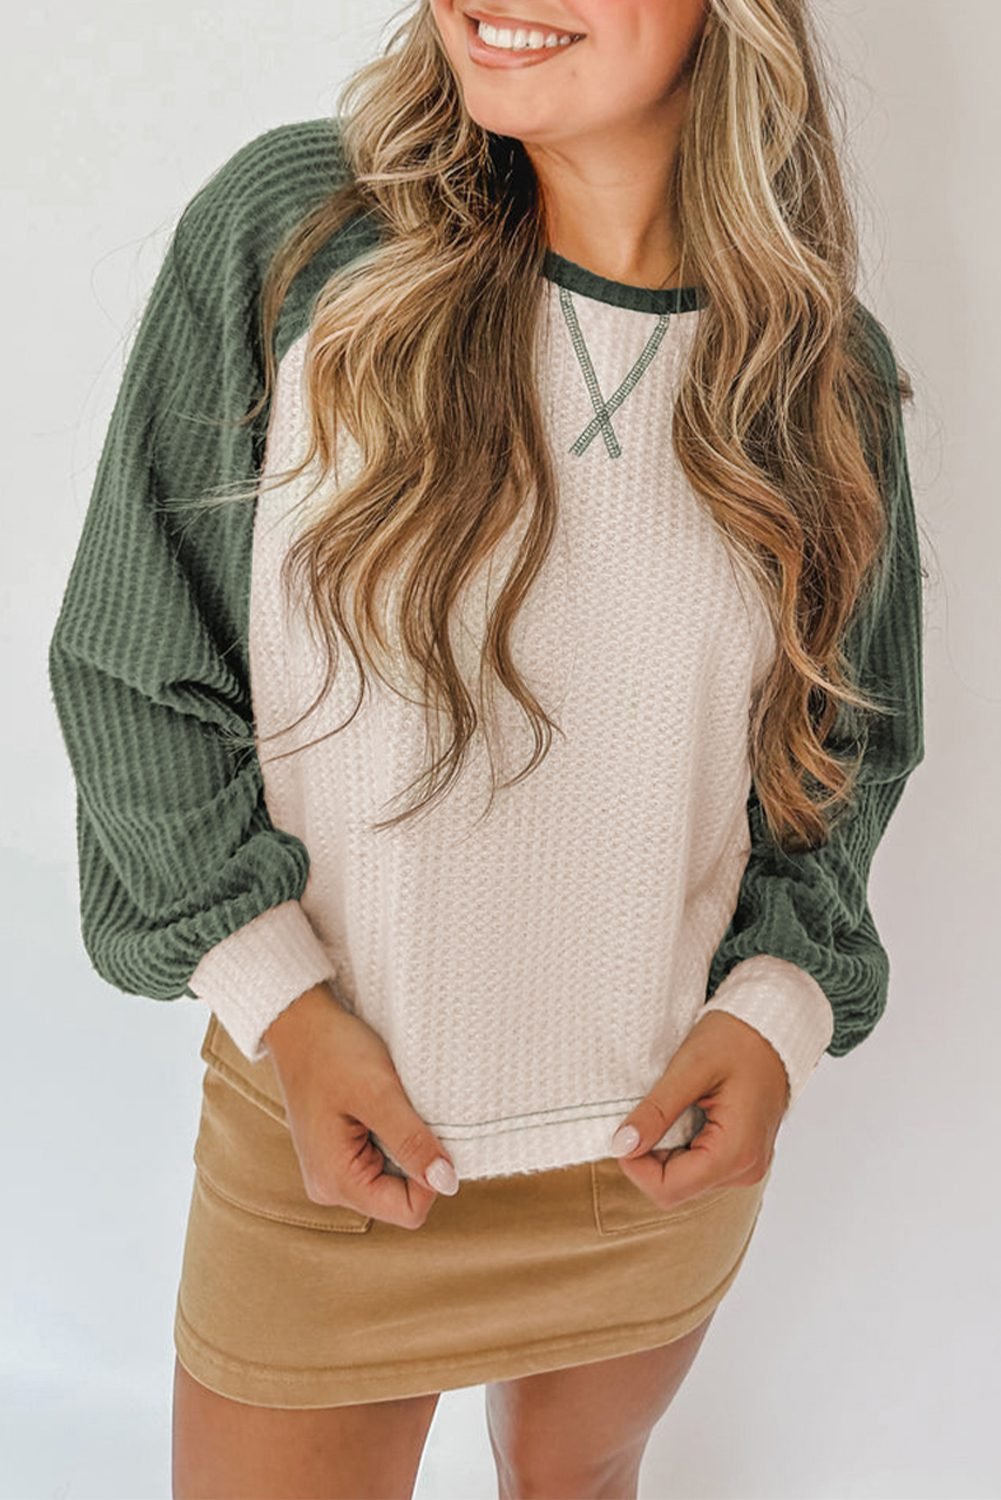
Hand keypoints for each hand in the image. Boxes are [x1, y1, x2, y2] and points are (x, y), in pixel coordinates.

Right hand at [262, 983, 459, 1229]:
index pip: (409, 1211)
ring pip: (394, 1177)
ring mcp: (332, 1170)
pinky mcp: (338, 1152)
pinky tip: (382, 1105)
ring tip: (389, 1105)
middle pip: (402, 1197)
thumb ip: (412, 1142)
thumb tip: (448, 1183)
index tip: (425, 1129)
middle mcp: (331, 1186)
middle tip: (404, 1112)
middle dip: (416, 1158)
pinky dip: (392, 1135)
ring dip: (404, 1143)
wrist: (299, 1022)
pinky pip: (381, 1159)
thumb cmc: (333, 1051)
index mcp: (337, 1182)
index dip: (431, 1176)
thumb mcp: (379, 1094)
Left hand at [607, 1010, 789, 1210]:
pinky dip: (680, 1146)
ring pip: (685, 1179)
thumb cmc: (738, 1040)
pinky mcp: (742, 1157)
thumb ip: (657, 1111)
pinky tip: (684, 1114)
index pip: (668, 1189)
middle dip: (649, 1157)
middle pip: (676, 1188)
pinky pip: (699, 1166)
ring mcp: (746, 1165)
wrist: (773, 1028)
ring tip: (670, 1108)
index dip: (636, 1164)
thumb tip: (622, 1145)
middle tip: (646, 1112)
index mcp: (736, 1152)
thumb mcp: (691, 1067)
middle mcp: (745, 1169)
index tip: (626, 1129)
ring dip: (664, 1151)